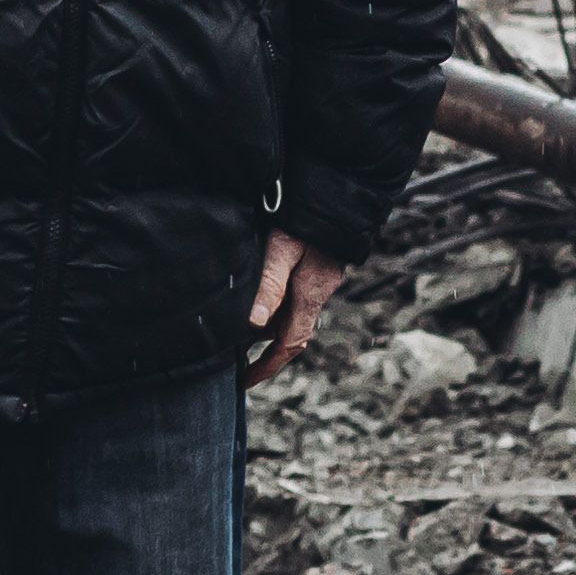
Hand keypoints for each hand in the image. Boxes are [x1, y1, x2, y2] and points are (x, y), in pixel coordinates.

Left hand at [242, 228, 348, 383]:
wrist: (335, 194)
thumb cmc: (305, 218)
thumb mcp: (281, 249)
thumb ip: (269, 285)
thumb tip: (253, 324)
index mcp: (311, 294)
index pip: (290, 344)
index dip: (268, 365)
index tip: (247, 380)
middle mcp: (318, 292)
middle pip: (293, 334)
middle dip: (269, 353)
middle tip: (241, 365)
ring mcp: (320, 281)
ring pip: (294, 316)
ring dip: (271, 329)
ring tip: (241, 336)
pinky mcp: (318, 269)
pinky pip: (297, 300)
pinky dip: (278, 309)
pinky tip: (261, 303)